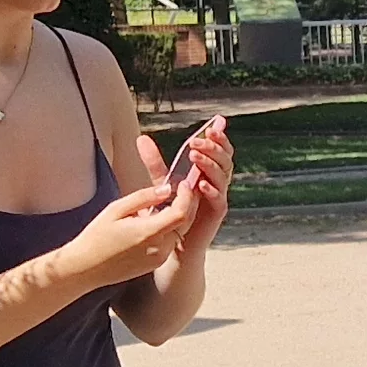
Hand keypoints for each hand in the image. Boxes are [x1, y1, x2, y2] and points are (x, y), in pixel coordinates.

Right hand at [58, 171, 200, 288]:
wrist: (86, 268)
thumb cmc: (96, 238)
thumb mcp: (116, 209)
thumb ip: (144, 197)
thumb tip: (166, 189)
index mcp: (149, 232)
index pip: (181, 212)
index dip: (186, 196)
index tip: (182, 184)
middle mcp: (159, 248)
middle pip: (184, 223)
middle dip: (186, 205)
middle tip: (178, 190)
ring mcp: (158, 259)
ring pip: (178, 233)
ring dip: (175, 218)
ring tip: (160, 206)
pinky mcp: (155, 265)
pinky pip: (168, 243)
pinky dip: (167, 230)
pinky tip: (152, 223)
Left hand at [157, 116, 235, 254]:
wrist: (175, 239)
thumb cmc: (173, 208)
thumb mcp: (163, 180)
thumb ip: (155, 161)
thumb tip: (141, 138)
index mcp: (209, 170)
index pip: (220, 150)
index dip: (219, 139)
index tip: (211, 127)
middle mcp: (218, 181)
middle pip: (225, 160)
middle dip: (213, 148)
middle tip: (197, 142)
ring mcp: (219, 197)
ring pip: (223, 176)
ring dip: (210, 164)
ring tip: (194, 156)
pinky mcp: (217, 213)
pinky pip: (219, 199)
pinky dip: (211, 190)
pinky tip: (200, 184)